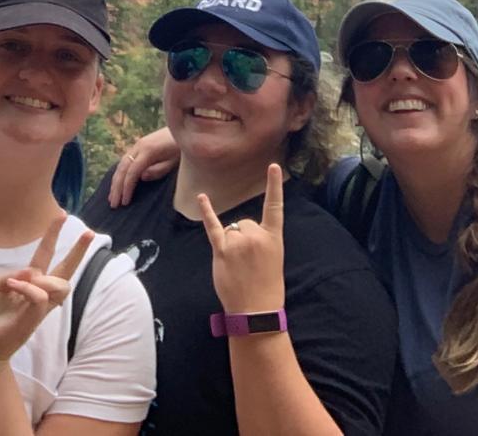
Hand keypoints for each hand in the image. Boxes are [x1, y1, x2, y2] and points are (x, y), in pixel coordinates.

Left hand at [0, 217, 94, 365]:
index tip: (61, 214)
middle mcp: (38, 294)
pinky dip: (28, 287)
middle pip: (66, 271)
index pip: (46, 256)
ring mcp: (38, 308)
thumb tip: (33, 272)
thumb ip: (12, 274)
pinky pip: (41, 297)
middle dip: (78, 251)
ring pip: (60, 285)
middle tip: (89, 233)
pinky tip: (14, 286)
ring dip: (44, 277)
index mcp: (29, 283)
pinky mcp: (33, 319)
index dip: (52, 235)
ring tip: (25, 281)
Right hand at [108, 125, 179, 206]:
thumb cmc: (181, 147)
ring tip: (112, 197)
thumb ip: (159, 170)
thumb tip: (141, 177)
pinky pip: (125, 160)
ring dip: (115, 181)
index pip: (132, 172)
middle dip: (116, 187)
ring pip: (121, 164)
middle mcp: (138, 146)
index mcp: (148, 151)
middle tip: (113, 204)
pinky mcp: (139, 145)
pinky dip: (120, 173)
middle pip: (122, 168)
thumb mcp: (174, 161)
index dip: (127, 188)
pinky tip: (118, 182)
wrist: (184, 127)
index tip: (124, 202)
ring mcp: (137, 144)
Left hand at [199, 162, 286, 314]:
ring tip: (238, 266)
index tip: (272, 165)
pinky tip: (203, 197)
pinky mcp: (222, 250)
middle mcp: (256, 235)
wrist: (257, 312)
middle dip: (243, 239)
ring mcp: (238, 242)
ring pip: (229, 229)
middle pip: (243, 223)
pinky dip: (207, 211)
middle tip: (248, 264)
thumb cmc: (267, 287)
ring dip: (230, 244)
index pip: (275, 206)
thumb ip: (260, 240)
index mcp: (274, 237)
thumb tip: (240, 231)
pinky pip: (213, 227)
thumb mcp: (274, 259)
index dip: (274, 185)